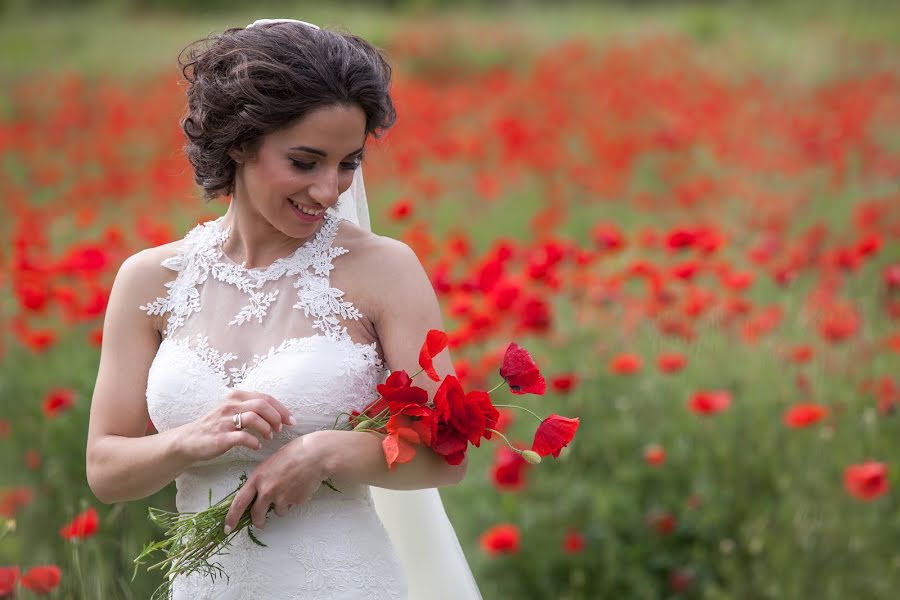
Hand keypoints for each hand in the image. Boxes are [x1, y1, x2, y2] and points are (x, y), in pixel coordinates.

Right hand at [176, 389, 295, 462]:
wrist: (189, 440)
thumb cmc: (216, 426)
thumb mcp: (232, 410)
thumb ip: (251, 407)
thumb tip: (278, 413)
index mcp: (236, 396)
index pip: (265, 397)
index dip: (282, 409)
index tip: (291, 420)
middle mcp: (230, 405)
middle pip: (262, 405)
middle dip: (277, 417)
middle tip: (281, 429)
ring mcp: (224, 421)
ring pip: (254, 418)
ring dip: (267, 428)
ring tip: (269, 437)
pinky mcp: (220, 437)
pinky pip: (243, 437)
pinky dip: (254, 442)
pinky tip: (257, 446)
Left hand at [223, 432, 328, 531]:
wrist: (316, 454)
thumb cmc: (294, 453)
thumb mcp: (271, 463)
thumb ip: (263, 479)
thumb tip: (259, 493)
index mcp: (258, 478)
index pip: (239, 502)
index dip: (231, 517)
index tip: (227, 528)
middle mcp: (267, 490)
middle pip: (257, 514)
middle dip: (258, 521)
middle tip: (260, 523)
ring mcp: (282, 497)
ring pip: (278, 511)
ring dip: (282, 505)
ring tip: (291, 488)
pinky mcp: (295, 501)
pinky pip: (292, 505)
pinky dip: (295, 500)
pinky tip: (300, 486)